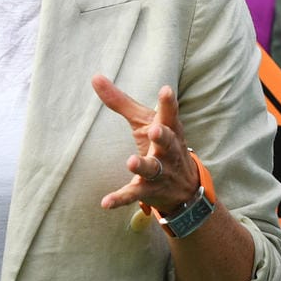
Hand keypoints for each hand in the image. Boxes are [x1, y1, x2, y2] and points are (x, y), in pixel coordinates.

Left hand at [93, 77, 197, 214]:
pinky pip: (133, 194)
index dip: (168, 103)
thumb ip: (120, 101)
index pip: (169, 114)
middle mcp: (168, 151)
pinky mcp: (148, 191)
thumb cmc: (160, 144)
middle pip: (167, 142)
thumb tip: (95, 77)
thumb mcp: (144, 122)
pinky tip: (106, 203)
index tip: (166, 90)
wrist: (185, 189)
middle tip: (156, 130)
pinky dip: (120, 199)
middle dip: (163, 136)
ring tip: (131, 162)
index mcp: (169, 130)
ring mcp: (160, 172)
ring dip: (143, 165)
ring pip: (152, 168)